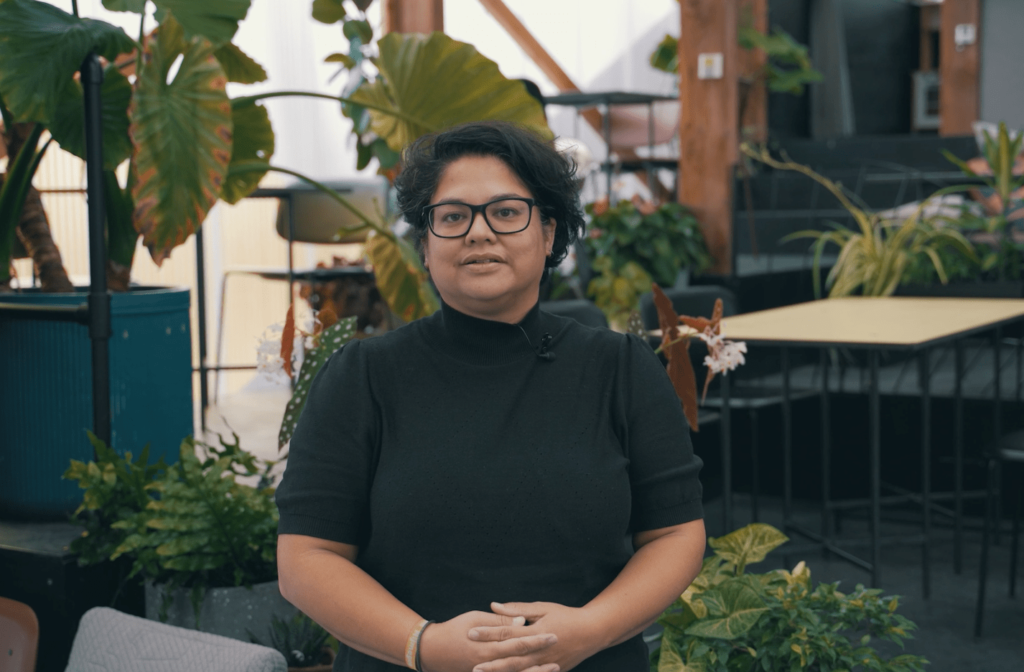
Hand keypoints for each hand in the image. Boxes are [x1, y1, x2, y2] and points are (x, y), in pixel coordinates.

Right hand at [419, 610, 559, 671]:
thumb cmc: (454, 630)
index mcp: (488, 647)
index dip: (537, 639)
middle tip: (559, 650)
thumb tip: (521, 621)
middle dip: (541, 656)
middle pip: (521, 662)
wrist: (431, 651)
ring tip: (555, 666)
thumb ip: (499, 622)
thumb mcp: (475, 619)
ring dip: (535, 671)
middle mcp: (489, 664)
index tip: (554, 634)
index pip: (518, 643)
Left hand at [467, 602, 601, 671]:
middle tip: (472, 664)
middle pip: (511, 658)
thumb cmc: (566, 616)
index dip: (488, 633)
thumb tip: (494, 605)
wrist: (592, 632)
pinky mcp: (551, 671)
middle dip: (490, 662)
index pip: (507, 633)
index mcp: (536, 632)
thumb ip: (518, 609)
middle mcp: (540, 650)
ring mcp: (546, 664)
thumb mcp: (542, 608)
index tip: (471, 632)